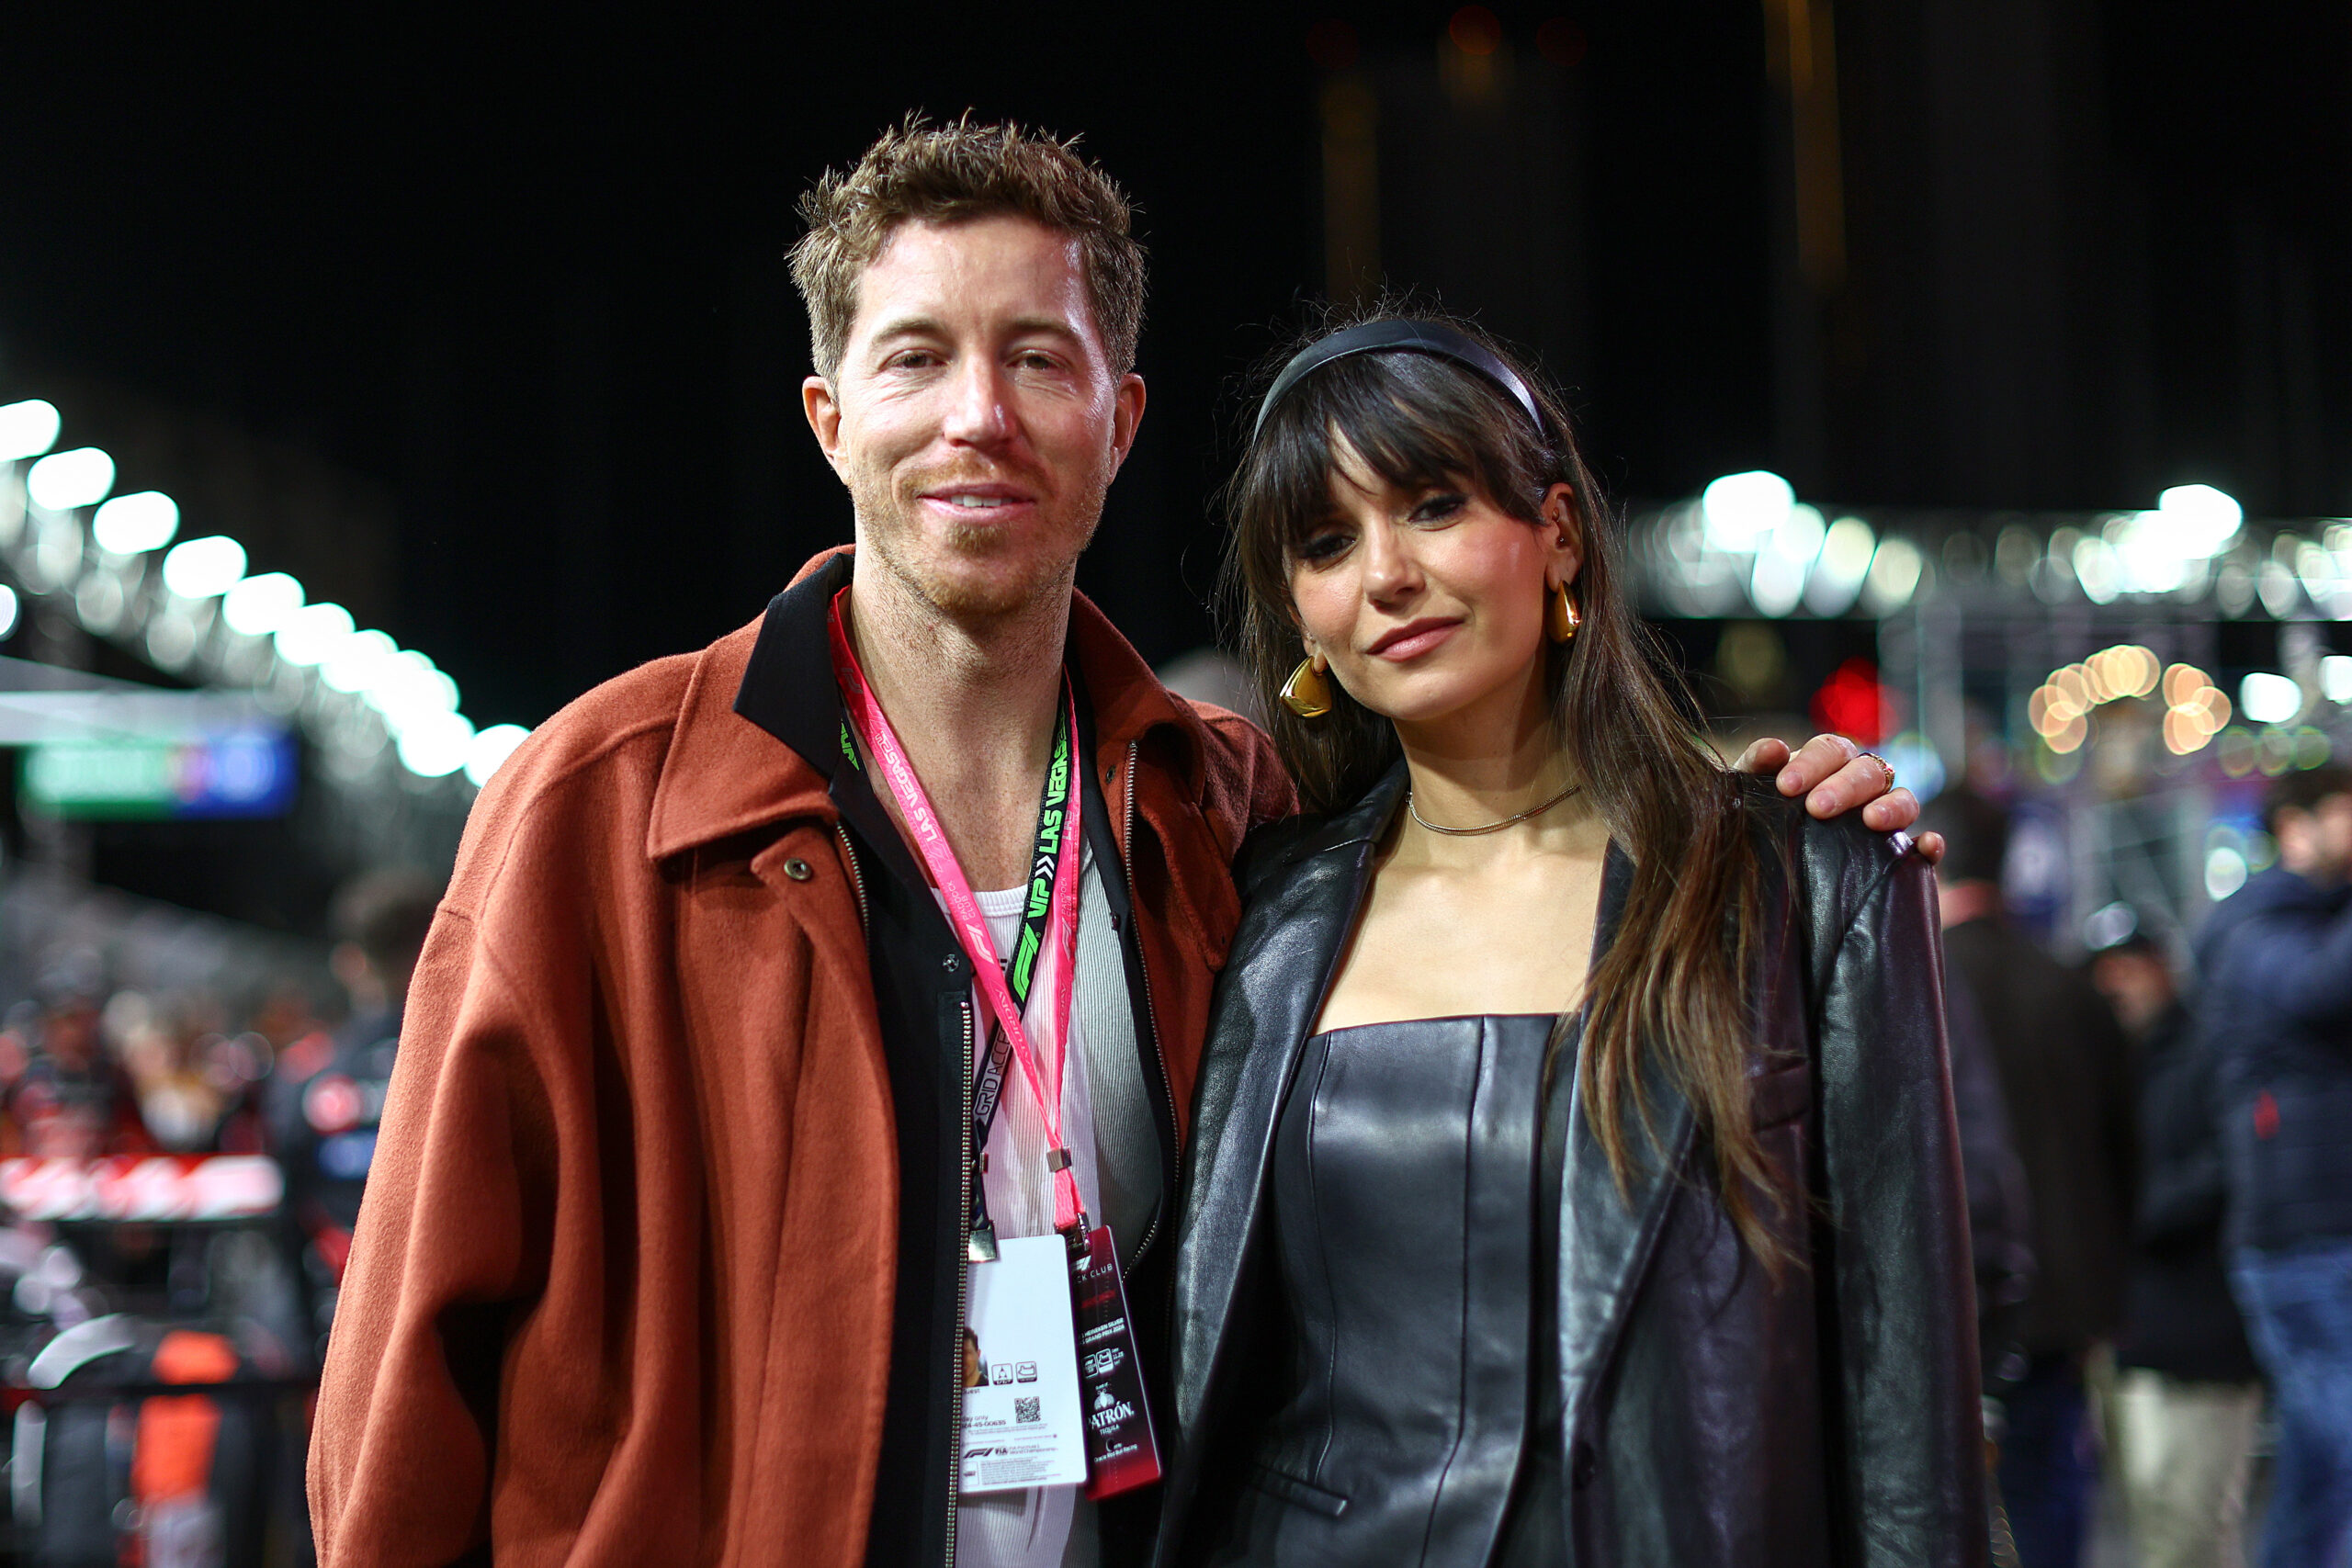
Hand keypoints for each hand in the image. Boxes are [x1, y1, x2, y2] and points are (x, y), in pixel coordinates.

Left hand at [1732, 734, 1945, 864]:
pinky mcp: (1901, 856)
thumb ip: (1755, 768)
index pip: (1830, 750)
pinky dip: (1930, 844)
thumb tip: (1773, 748)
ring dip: (1892, 806)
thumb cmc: (1758, 822)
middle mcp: (1861, 786)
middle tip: (1817, 808)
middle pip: (1867, 771)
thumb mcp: (1749, 795)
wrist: (1763, 877)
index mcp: (1826, 765)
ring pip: (1903, 800)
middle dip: (1844, 785)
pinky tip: (1927, 847)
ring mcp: (1885, 819)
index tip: (1786, 787)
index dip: (1812, 763)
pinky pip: (1926, 847)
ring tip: (1872, 821)